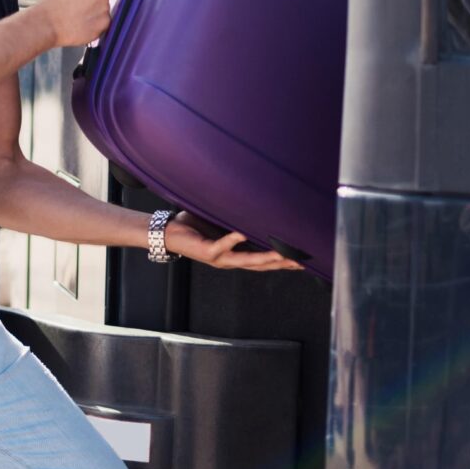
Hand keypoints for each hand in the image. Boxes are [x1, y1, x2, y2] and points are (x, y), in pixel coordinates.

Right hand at [33, 0, 116, 47]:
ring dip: (95, 11)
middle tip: (77, 2)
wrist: (45, 25)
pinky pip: (102, 23)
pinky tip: (79, 23)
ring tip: (76, 13)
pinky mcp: (103, 25)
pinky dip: (94, 24)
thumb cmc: (51, 0)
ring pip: (104, 9)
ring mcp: (104, 10)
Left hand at [165, 213, 303, 270]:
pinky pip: (221, 246)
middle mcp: (228, 260)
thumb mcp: (220, 224)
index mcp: (233, 255)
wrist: (165, 233)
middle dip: (282, 263)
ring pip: (245, 260)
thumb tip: (254, 204)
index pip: (262, 261)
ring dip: (264, 257)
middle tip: (303, 261)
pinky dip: (232, 240)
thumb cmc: (192, 227)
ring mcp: (218, 257)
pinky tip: (242, 234)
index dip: (282, 262)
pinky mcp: (206, 251)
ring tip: (283, 253)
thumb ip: (236, 220)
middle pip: (260, 264)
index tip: (304, 260)